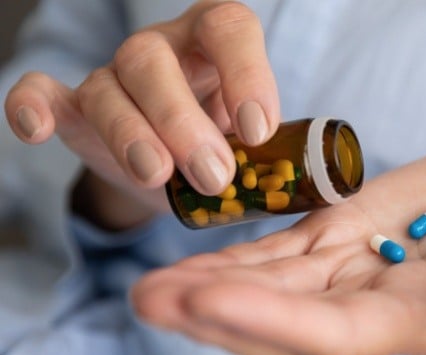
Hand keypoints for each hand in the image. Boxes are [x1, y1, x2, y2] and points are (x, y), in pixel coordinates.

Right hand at [4, 1, 279, 229]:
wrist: (183, 169)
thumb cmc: (231, 148)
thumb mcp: (262, 147)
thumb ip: (285, 155)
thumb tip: (327, 189)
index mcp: (217, 44)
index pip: (229, 28)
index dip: (245, 73)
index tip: (259, 130)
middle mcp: (164, 50)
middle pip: (155, 61)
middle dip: (183, 121)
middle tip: (214, 174)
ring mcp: (116, 75)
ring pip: (110, 85)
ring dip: (133, 134)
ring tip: (160, 177)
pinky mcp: (76, 107)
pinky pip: (42, 92)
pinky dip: (32, 105)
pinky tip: (36, 128)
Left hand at [133, 145, 425, 354]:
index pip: (341, 333)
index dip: (275, 319)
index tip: (207, 299)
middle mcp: (382, 307)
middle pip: (288, 326)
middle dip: (220, 316)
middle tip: (149, 299)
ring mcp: (359, 274)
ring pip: (275, 293)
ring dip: (212, 291)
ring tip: (148, 286)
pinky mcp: (348, 239)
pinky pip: (285, 258)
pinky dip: (237, 260)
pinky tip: (192, 261)